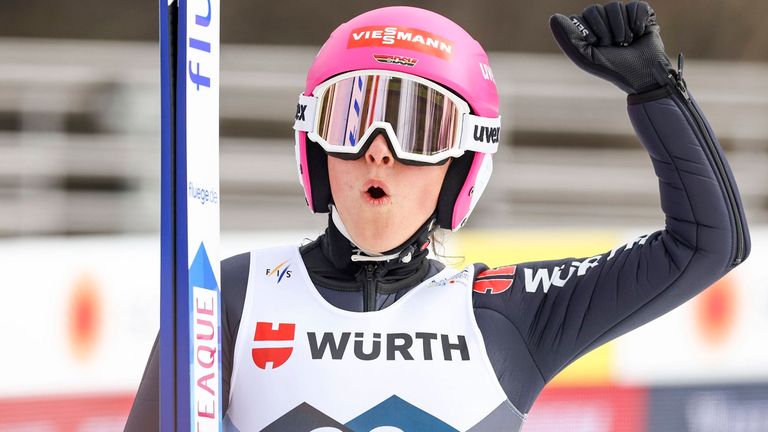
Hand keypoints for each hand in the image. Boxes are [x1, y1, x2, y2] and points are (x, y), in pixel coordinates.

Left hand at [549, 1, 672, 93]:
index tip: (598, 45)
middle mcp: (604, 20)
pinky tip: (639, 34)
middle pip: (597, 9)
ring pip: (616, 6)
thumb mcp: (585, 57)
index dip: (592, 31)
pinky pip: (636, 6)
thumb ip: (568, 39)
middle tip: (613, 46)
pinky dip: (638, 22)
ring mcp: (623, 16)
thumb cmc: (612, 68)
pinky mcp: (642, 13)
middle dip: (605, 31)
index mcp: (589, 29)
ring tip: (626, 43)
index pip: (583, 17)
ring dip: (622, 29)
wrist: (643, 75)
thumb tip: (554, 17)